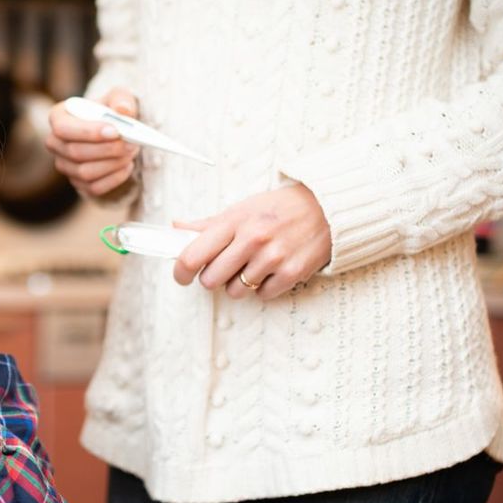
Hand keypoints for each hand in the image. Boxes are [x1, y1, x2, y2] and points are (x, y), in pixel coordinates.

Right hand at [46, 87, 140, 196]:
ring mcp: (64, 165)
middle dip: (107, 149)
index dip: (88, 132)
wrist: (115, 132)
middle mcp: (55, 143)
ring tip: (131, 152)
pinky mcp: (78, 183)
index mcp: (58, 117)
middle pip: (75, 153)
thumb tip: (123, 110)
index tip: (114, 131)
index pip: (63, 128)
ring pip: (85, 172)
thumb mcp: (118, 98)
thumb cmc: (111, 111)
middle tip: (132, 143)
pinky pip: (94, 187)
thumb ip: (122, 99)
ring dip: (113, 163)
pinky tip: (127, 165)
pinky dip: (114, 178)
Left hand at [173, 184, 332, 299]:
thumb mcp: (241, 209)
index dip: (181, 271)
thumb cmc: (278, 208)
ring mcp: (273, 257)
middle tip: (225, 267)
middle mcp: (252, 239)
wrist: (326, 208)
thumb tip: (176, 228)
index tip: (182, 276)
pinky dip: (264, 287)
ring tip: (253, 265)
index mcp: (234, 221)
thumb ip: (208, 224)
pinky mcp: (292, 273)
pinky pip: (262, 295)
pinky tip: (272, 269)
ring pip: (235, 291)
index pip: (193, 255)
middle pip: (211, 280)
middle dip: (213, 277)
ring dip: (240, 283)